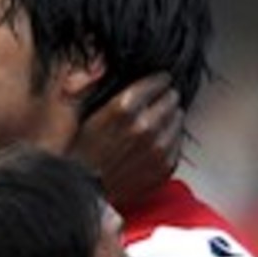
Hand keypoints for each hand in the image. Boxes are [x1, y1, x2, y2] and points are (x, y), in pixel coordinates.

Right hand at [74, 73, 183, 212]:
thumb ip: (93, 83)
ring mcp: (157, 149)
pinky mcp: (164, 168)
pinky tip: (152, 145)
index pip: (159, 81)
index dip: (156, 81)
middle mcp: (145, 127)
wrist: (80, 193)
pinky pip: (178, 144)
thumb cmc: (78, 154)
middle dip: (163, 99)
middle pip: (172, 98)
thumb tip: (103, 63)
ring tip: (152, 126)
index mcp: (125, 107)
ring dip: (168, 120)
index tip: (155, 84)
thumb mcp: (79, 110)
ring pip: (178, 120)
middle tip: (152, 106)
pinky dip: (169, 142)